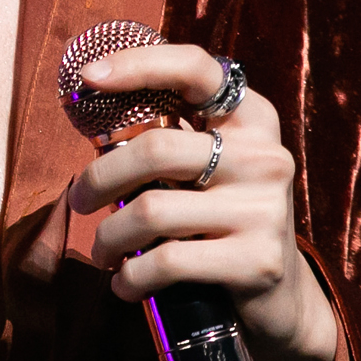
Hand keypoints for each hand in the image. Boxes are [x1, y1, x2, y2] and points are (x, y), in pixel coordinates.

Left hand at [69, 44, 336, 360]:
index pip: (194, 68)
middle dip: (99, 177)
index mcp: (251, 117)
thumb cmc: (222, 217)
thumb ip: (168, 137)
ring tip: (102, 251)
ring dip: (109, 236)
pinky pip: (167, 261)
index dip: (138, 64)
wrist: (283, 296)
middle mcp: (264, 155)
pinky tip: (124, 283)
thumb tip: (89, 114)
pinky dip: (131, 276)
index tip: (88, 76)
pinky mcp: (257, 261)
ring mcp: (264, 208)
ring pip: (152, 210)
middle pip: (155, 148)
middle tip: (78, 201)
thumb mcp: (209, 166)